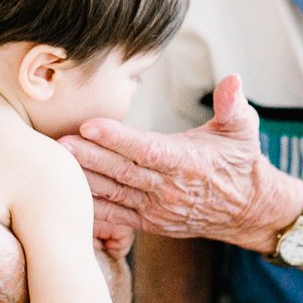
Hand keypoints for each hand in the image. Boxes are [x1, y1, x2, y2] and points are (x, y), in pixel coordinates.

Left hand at [61, 74, 299, 250]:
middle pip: (123, 172)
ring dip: (84, 180)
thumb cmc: (240, 162)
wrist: (247, 210)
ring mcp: (158, 210)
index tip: (89, 125)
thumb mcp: (243, 130)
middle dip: (89, 157)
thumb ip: (234, 105)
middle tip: (58, 142)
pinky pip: (115, 216)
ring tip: (55, 164)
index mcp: (188, 163)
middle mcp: (170, 190)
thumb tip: (233, 80)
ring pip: (114, 194)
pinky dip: (92, 207)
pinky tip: (67, 195)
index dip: (117, 139)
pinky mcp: (149, 223)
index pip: (148, 150)